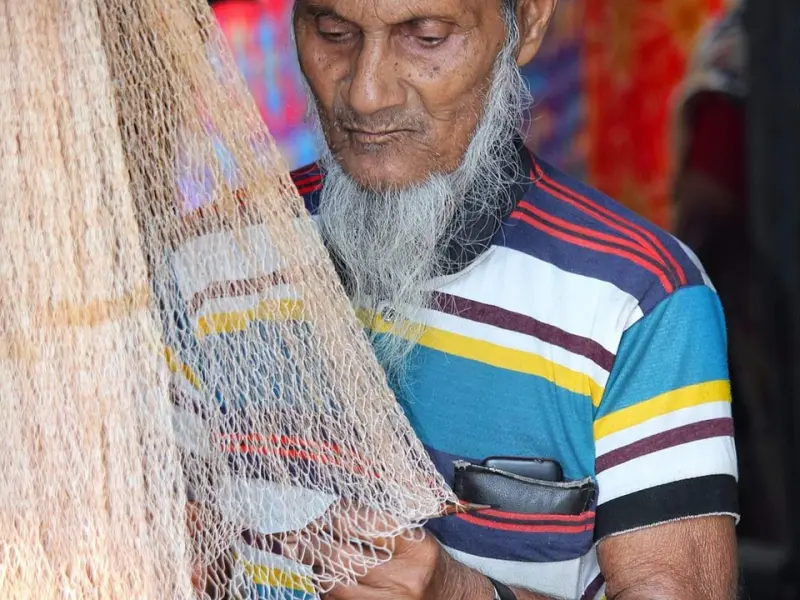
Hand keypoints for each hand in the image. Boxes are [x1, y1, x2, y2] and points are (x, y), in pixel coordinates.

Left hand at [279, 506, 493, 599]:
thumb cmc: (428, 561)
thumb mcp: (413, 535)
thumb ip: (375, 525)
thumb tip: (323, 519)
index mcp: (415, 547)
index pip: (359, 523)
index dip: (332, 516)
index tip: (322, 513)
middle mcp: (402, 579)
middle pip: (339, 557)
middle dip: (312, 542)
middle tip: (295, 534)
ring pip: (331, 584)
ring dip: (316, 567)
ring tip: (312, 555)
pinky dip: (325, 588)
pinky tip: (327, 577)